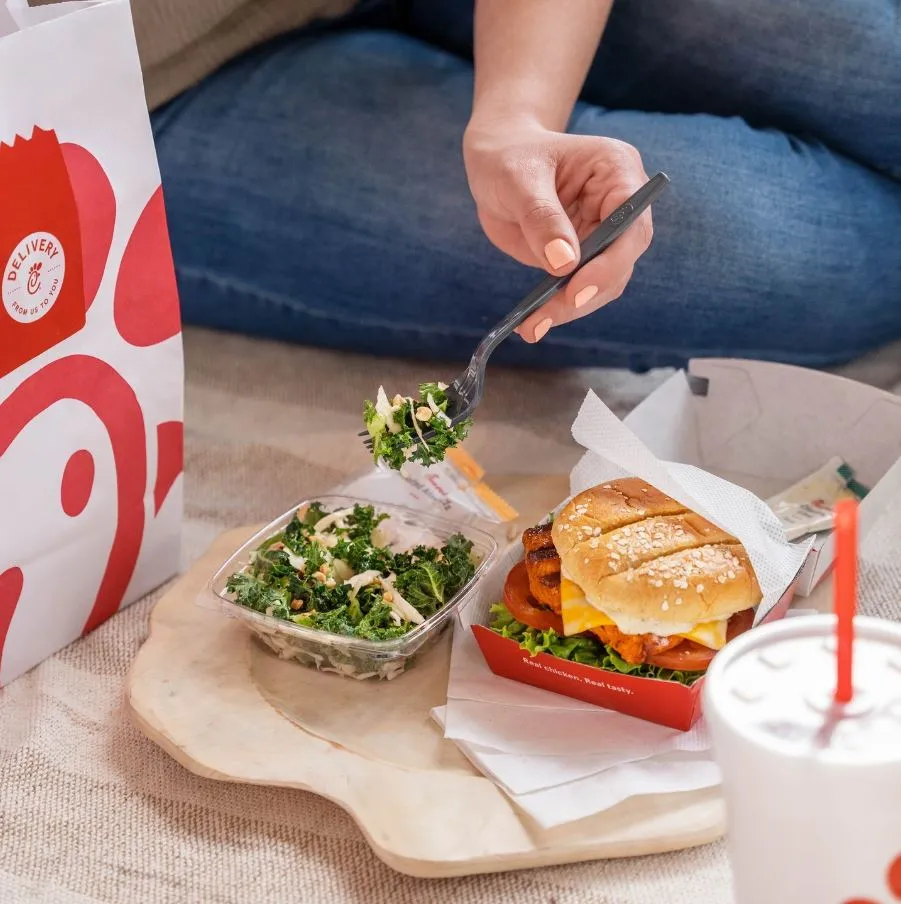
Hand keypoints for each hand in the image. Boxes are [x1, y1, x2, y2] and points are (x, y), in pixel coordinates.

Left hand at [463, 118, 653, 341]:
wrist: (495, 163)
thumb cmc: (509, 157)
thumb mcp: (518, 180)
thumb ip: (541, 217)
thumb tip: (564, 263)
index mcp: (616, 171)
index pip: (631, 222)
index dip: (610, 261)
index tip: (575, 289)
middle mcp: (619, 205)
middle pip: (622, 260)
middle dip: (587, 292)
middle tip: (546, 316)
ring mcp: (604, 234)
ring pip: (605, 283)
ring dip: (572, 308)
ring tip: (532, 325)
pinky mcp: (584, 258)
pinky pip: (581, 290)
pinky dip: (560, 309)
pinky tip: (532, 322)